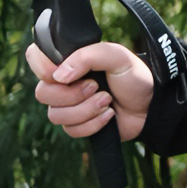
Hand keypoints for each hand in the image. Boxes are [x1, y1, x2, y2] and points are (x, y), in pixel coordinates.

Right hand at [25, 39, 154, 142]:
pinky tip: (108, 116)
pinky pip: (71, 131)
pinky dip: (93, 124)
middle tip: (95, 87)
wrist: (152, 105)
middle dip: (71, 94)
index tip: (63, 73)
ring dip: (85, 110)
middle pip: (42, 93)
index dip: (43, 67)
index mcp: (69, 60)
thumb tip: (59, 75)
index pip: (34, 57)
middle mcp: (63, 82)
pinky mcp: (78, 125)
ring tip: (107, 101)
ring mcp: (69, 105)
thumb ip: (87, 56)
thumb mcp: (117, 56)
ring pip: (56, 115)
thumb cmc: (135, 76)